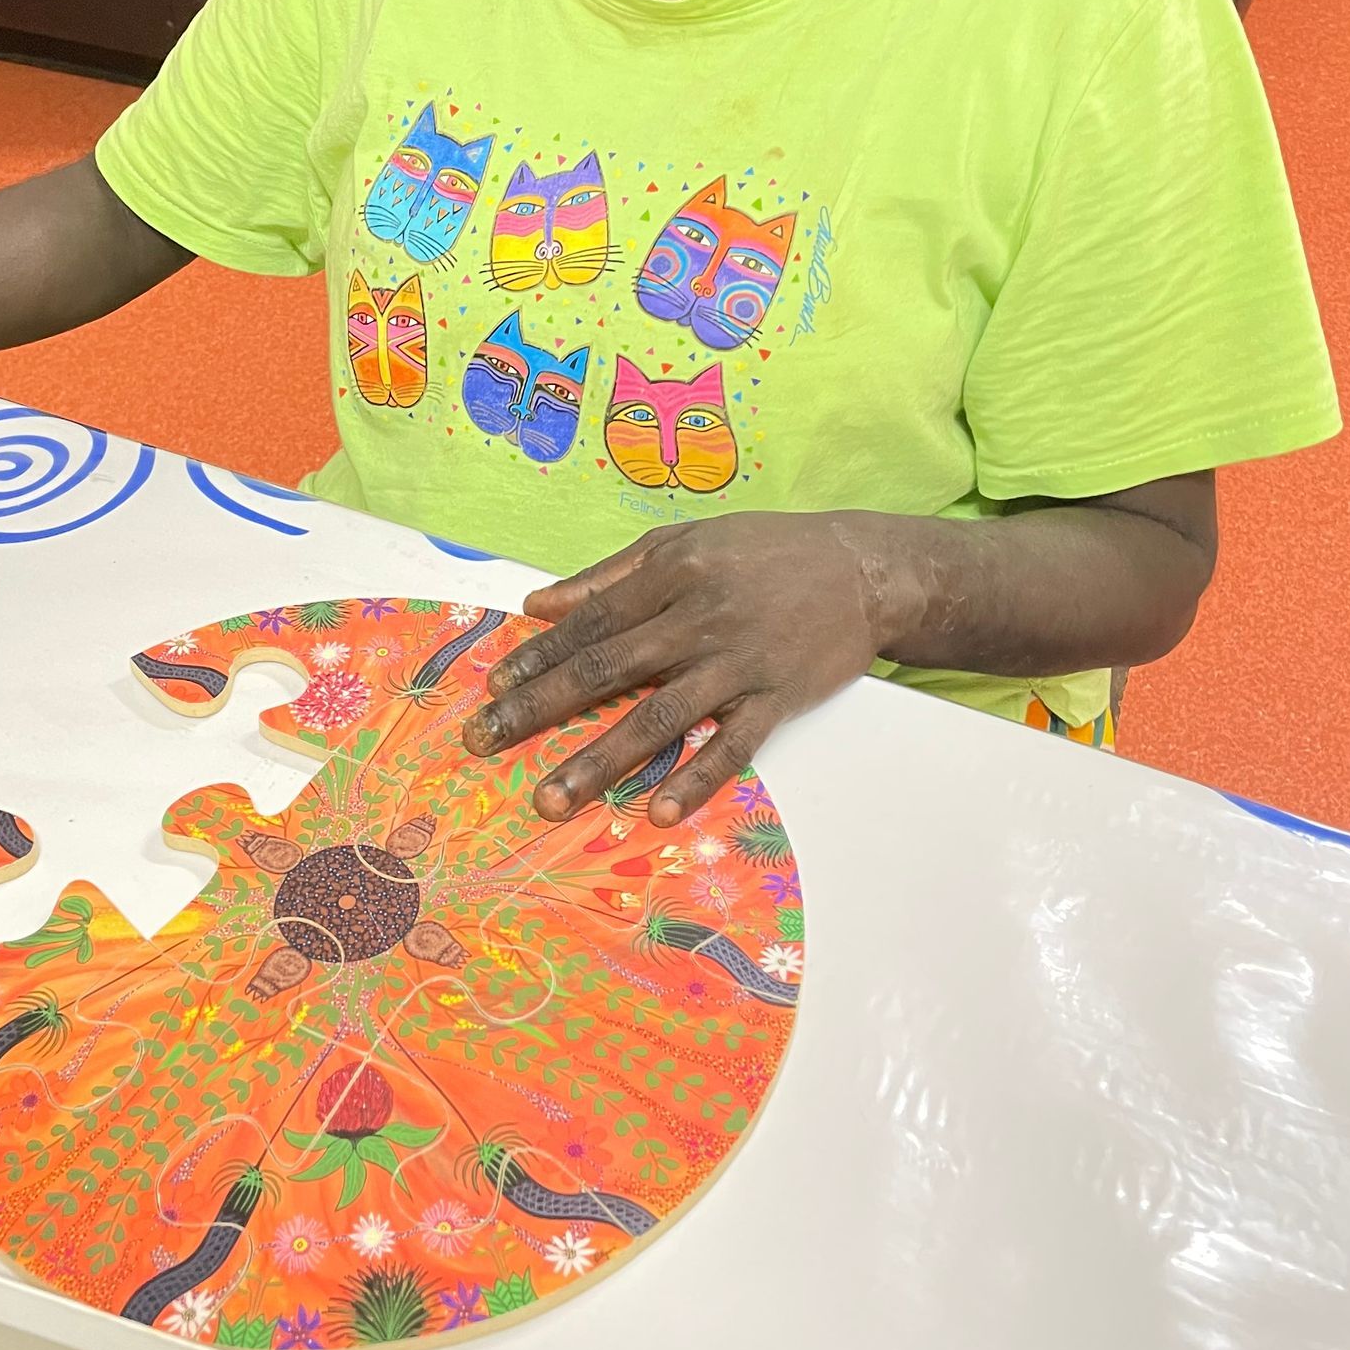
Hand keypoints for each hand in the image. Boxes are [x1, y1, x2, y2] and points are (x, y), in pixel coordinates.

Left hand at [463, 514, 894, 823]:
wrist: (864, 570)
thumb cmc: (766, 551)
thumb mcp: (685, 540)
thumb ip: (609, 574)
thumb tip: (538, 605)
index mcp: (671, 572)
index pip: (590, 622)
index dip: (537, 656)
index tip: (493, 689)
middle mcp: (698, 618)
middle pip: (607, 669)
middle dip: (539, 709)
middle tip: (484, 741)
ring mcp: (739, 663)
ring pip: (657, 717)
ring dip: (599, 759)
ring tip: (550, 798)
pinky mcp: (778, 699)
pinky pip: (731, 747)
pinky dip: (694, 779)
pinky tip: (655, 810)